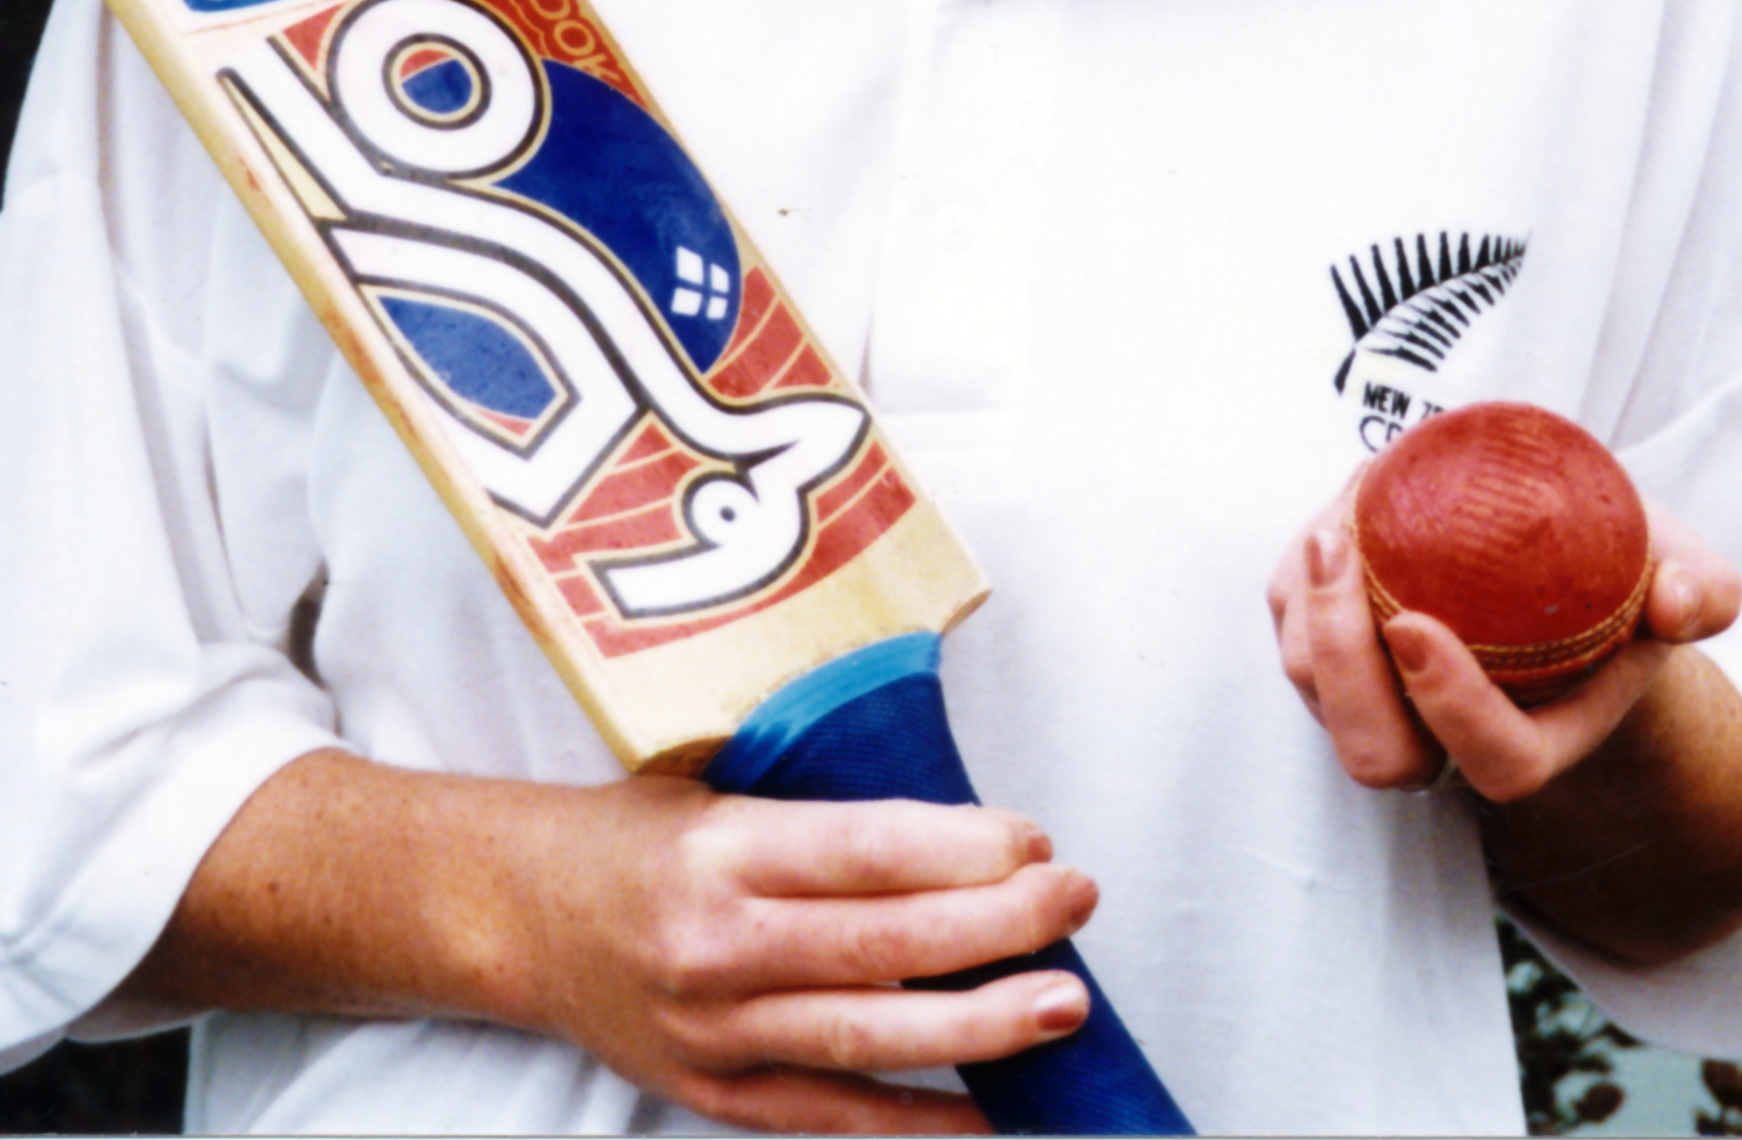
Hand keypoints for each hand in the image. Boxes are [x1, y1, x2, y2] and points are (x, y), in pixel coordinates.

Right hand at [500, 776, 1097, 1131]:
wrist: (514, 913)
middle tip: (1076, 901)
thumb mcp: (715, 787)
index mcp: (721, 849)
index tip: (1034, 839)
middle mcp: (717, 946)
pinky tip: (995, 1118)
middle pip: (881, 946)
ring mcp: (715, 1035)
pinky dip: (917, 1125)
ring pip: (867, 1040)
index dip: (958, 849)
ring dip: (979, 1027)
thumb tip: (962, 831)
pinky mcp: (714, 1096)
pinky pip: (830, 1118)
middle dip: (995, 926)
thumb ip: (820, 815)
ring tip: (1065, 1005)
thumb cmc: (633, 830)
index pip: (861, 851)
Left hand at [1268, 485, 1741, 803]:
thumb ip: (1702, 589)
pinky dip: (1300, 574)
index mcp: (1536, 740)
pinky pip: (1290, 625)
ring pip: (1314, 686)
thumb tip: (1680, 602)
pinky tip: (1339, 512)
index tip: (1418, 624)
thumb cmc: (1615, 580)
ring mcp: (1379, 700)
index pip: (1496, 763)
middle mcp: (1446, 739)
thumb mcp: (1676, 571)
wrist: (1549, 562)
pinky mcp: (1328, 649)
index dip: (1455, 709)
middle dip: (1345, 665)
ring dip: (1313, 608)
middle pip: (1376, 753)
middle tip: (1345, 554)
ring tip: (1342, 519)